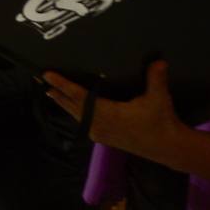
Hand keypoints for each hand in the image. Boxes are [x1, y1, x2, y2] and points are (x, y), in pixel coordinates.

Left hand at [43, 61, 188, 164]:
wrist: (168, 147)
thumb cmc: (161, 121)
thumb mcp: (159, 98)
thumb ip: (156, 78)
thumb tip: (158, 61)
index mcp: (108, 115)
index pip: (80, 97)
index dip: (63, 85)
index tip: (48, 76)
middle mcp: (100, 125)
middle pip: (73, 106)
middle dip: (58, 92)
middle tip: (41, 80)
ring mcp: (100, 133)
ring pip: (77, 115)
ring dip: (64, 102)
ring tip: (51, 91)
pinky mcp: (104, 137)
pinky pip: (83, 121)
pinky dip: (75, 111)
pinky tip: (70, 106)